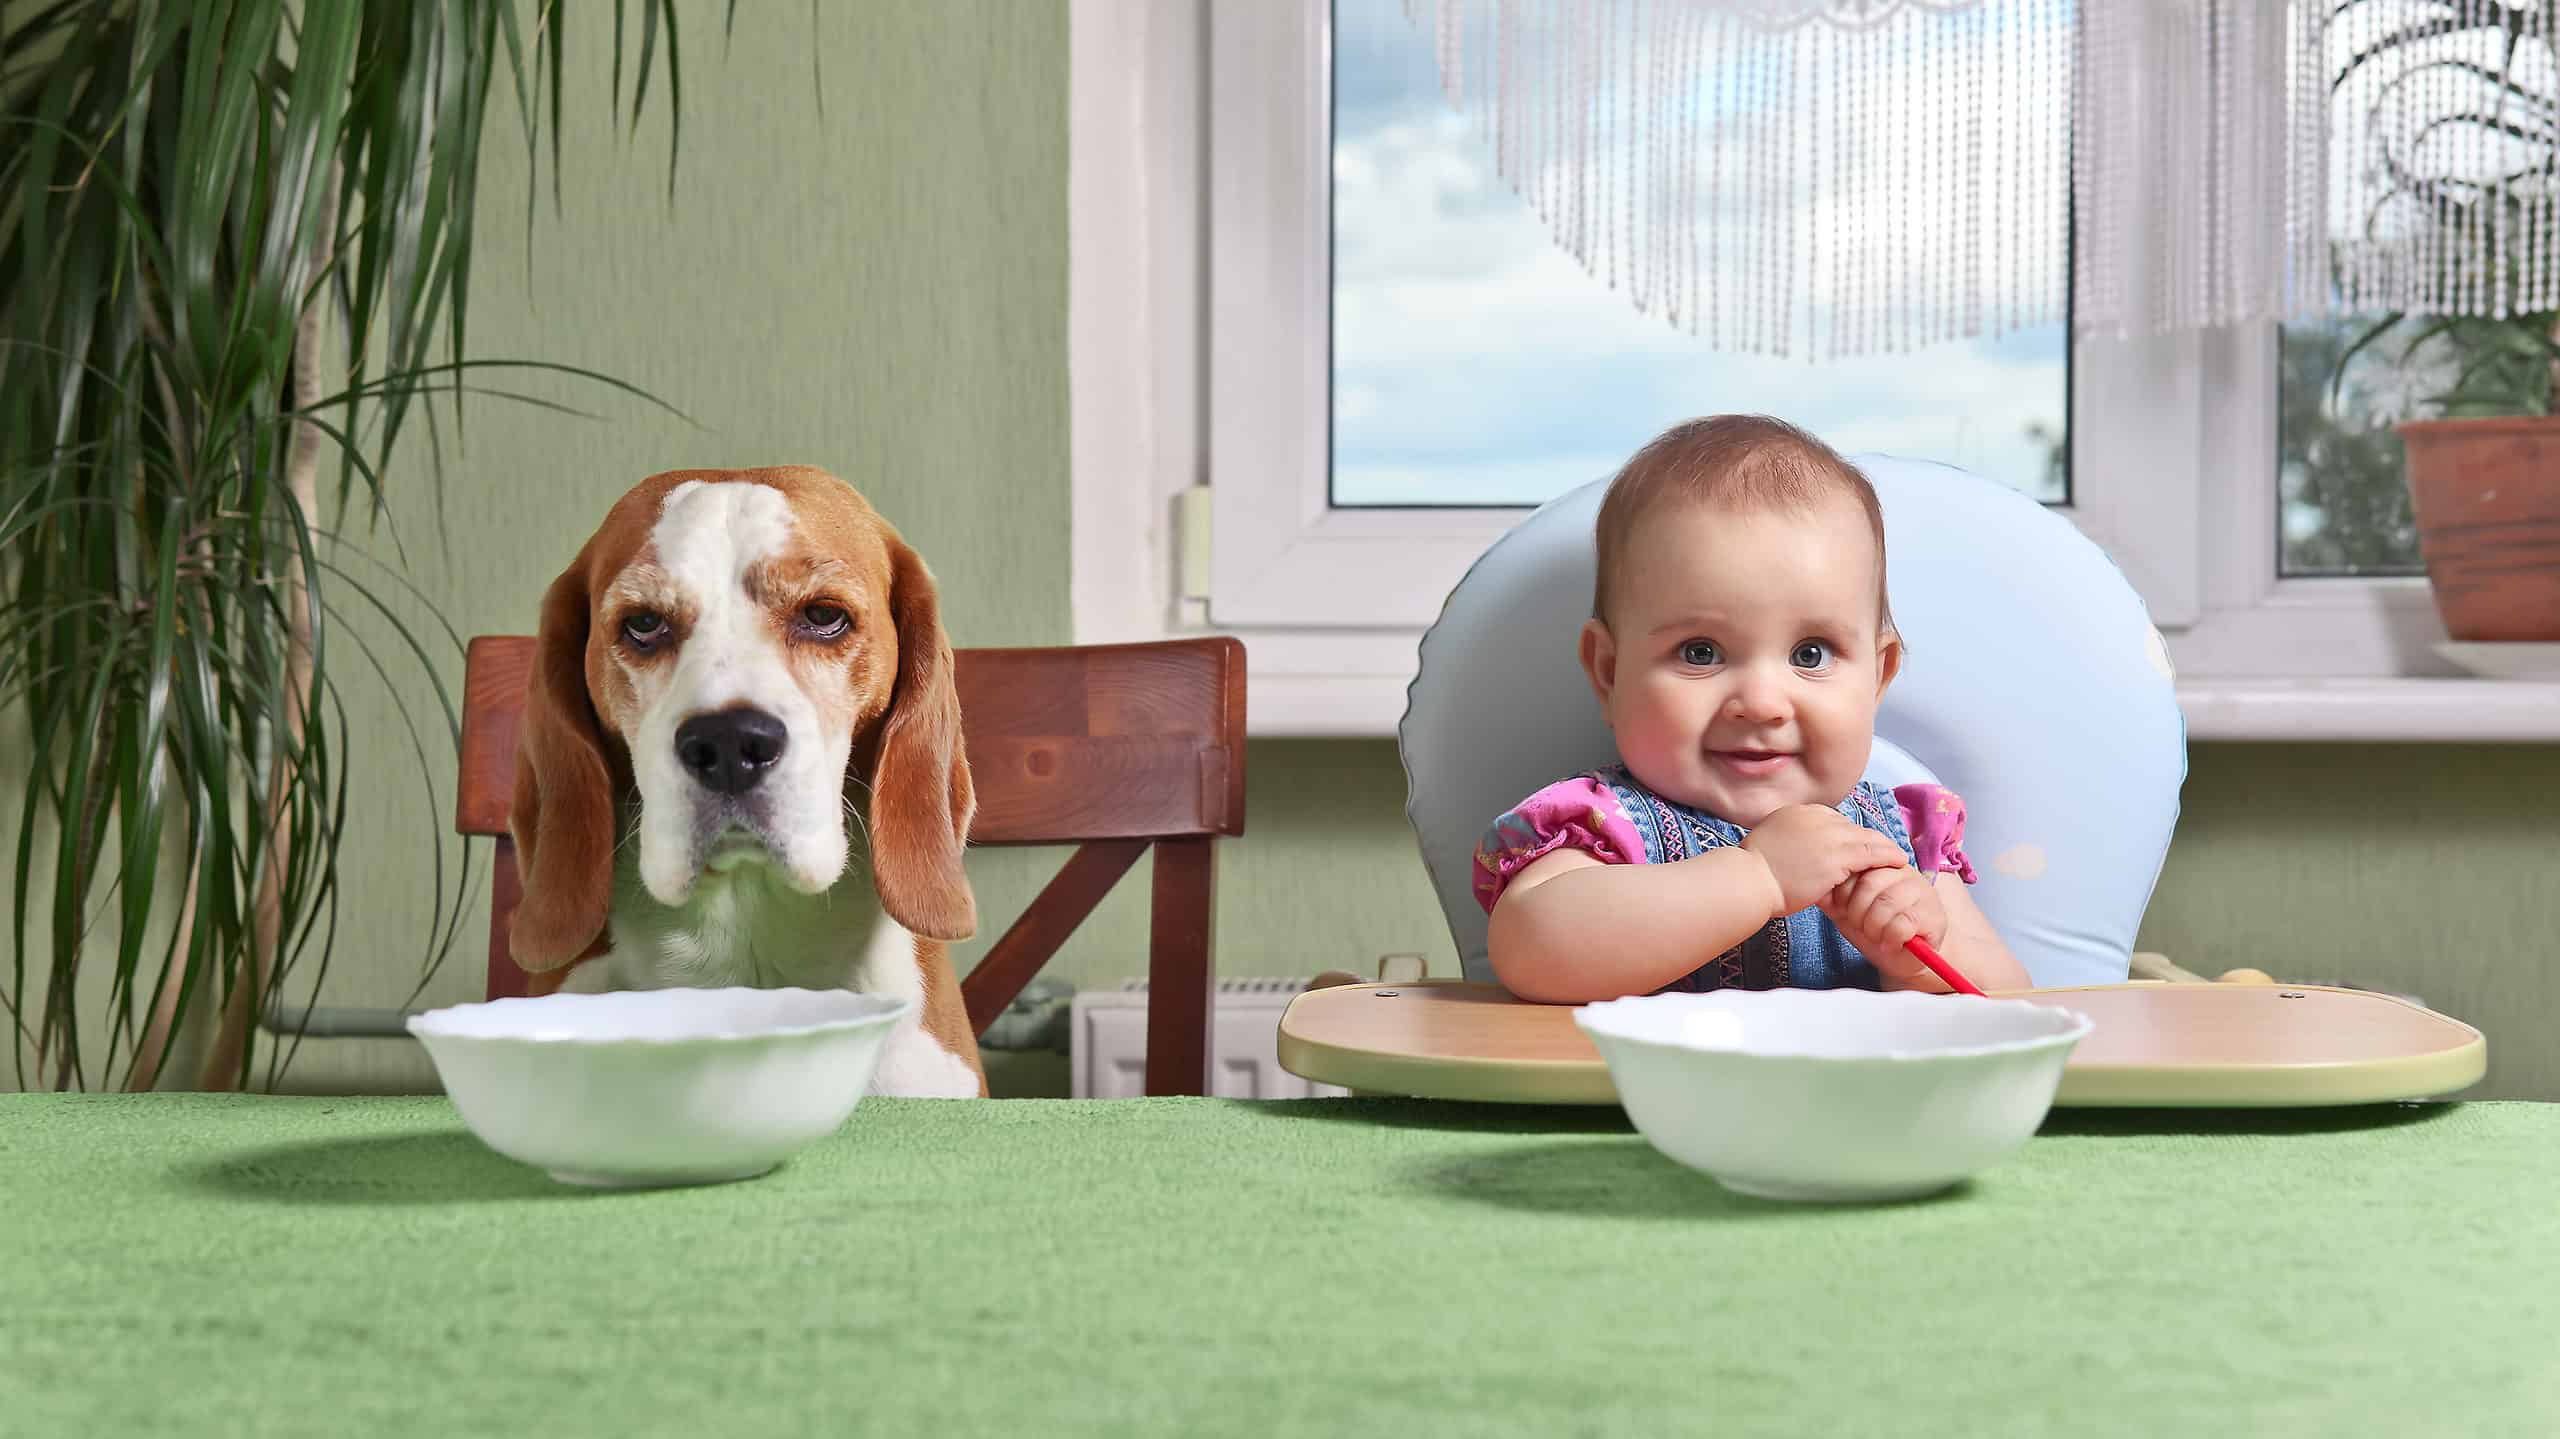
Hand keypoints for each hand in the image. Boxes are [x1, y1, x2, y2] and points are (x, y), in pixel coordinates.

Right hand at [1740, 805, 1913, 914]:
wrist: (1748, 882)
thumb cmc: (1752, 873)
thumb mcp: (1771, 844)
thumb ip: (1789, 840)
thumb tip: (1799, 851)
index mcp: (1797, 812)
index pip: (1833, 821)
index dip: (1848, 835)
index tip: (1857, 847)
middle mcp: (1815, 817)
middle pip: (1851, 827)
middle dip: (1868, 840)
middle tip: (1884, 852)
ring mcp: (1828, 834)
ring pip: (1866, 838)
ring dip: (1884, 847)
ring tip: (1897, 856)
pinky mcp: (1838, 855)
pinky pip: (1872, 853)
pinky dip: (1888, 856)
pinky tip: (1898, 861)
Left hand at [1820, 864, 1950, 983]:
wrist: (1901, 960)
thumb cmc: (1875, 930)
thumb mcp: (1847, 910)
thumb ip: (1834, 895)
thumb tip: (1816, 887)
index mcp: (1884, 865)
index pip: (1859, 864)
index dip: (1845, 891)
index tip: (1842, 909)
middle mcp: (1907, 873)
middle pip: (1871, 882)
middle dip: (1857, 911)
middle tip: (1860, 926)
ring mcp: (1924, 894)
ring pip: (1887, 903)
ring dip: (1873, 927)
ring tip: (1875, 936)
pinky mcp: (1934, 918)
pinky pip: (1902, 924)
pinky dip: (1889, 939)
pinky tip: (1888, 944)